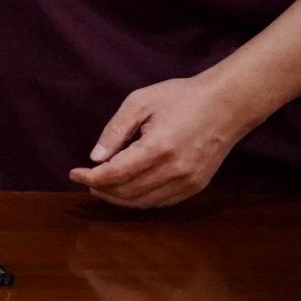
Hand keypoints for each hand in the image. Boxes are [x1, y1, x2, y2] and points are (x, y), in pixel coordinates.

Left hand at [68, 73, 251, 208]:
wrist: (227, 104)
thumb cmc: (181, 97)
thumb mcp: (140, 102)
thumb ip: (115, 130)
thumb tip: (95, 157)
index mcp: (157, 148)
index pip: (115, 174)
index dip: (90, 177)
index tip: (73, 173)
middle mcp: (174, 170)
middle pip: (127, 192)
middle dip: (101, 189)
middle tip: (86, 180)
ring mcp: (188, 181)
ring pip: (144, 202)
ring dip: (119, 198)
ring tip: (102, 187)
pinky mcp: (197, 186)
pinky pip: (162, 202)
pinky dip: (140, 200)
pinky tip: (128, 190)